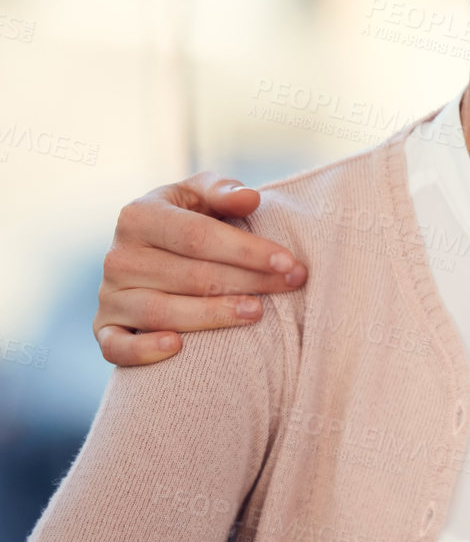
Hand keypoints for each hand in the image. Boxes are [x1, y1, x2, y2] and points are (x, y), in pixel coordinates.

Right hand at [93, 173, 304, 366]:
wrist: (153, 252)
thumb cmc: (188, 219)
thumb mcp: (201, 195)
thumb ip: (223, 191)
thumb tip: (249, 198)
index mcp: (139, 216)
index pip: (198, 237)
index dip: (246, 250)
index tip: (288, 262)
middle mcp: (118, 256)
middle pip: (189, 275)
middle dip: (247, 281)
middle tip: (292, 285)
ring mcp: (108, 295)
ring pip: (162, 311)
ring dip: (212, 315)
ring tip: (258, 312)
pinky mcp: (104, 328)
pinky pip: (116, 347)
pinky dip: (143, 350)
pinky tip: (178, 347)